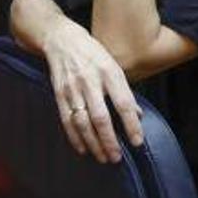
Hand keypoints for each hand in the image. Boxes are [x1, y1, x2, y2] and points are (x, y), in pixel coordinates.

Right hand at [42, 16, 143, 163]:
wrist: (61, 39)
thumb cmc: (92, 54)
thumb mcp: (113, 66)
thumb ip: (124, 91)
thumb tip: (137, 115)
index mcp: (109, 73)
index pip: (123, 103)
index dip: (131, 125)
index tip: (137, 142)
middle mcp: (90, 81)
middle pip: (100, 117)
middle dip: (109, 140)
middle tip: (116, 157)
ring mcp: (72, 88)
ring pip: (82, 122)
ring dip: (92, 143)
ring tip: (102, 157)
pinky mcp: (59, 93)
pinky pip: (66, 119)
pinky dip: (74, 136)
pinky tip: (82, 148)